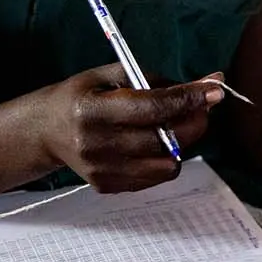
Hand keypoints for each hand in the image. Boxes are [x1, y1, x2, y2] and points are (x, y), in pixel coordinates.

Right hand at [40, 65, 224, 193]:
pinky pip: (156, 176)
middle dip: (193, 120)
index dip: (189, 99)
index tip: (215, 90)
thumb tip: (207, 83)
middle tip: (201, 105)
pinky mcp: (108, 186)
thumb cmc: (82, 96)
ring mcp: (101, 171)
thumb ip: (158, 80)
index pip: (152, 108)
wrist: (46, 131)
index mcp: (93, 110)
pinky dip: (164, 158)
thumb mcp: (111, 75)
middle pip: (164, 139)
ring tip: (170, 124)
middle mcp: (96, 145)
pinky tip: (151, 141)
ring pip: (167, 163)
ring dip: (180, 142)